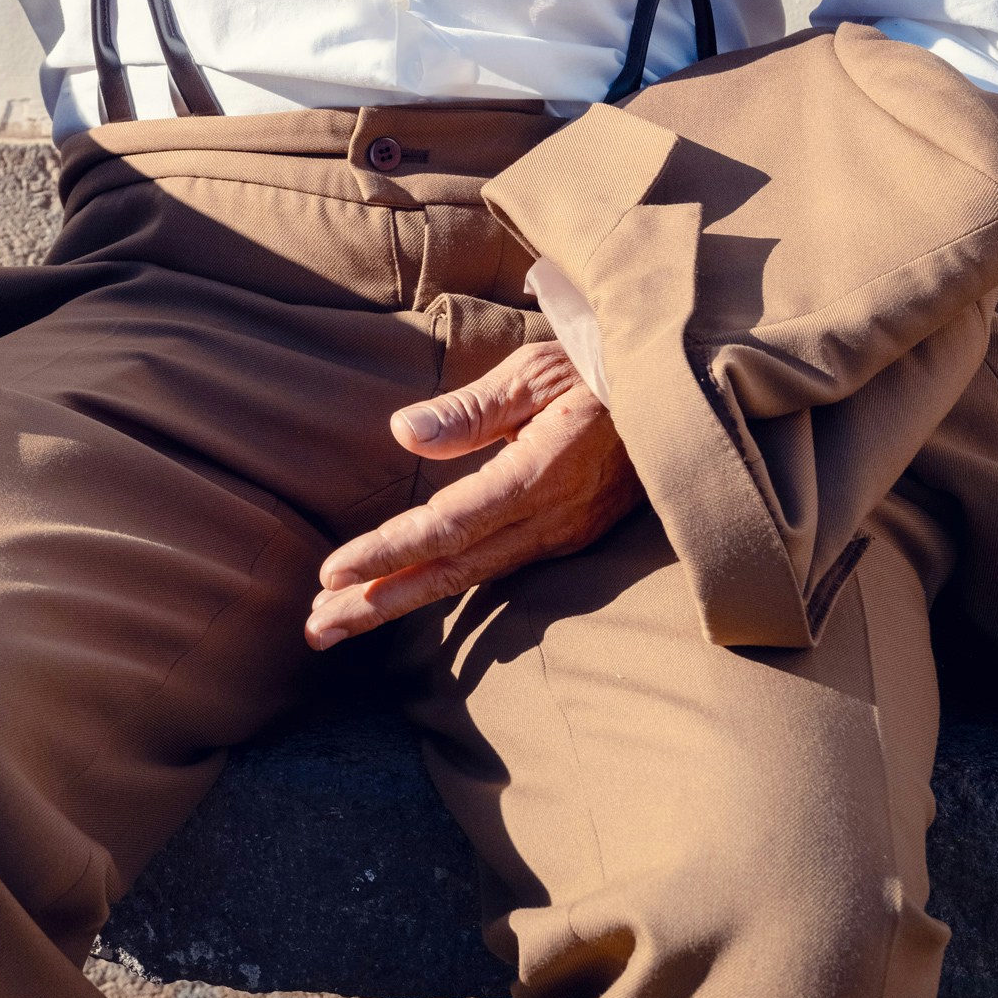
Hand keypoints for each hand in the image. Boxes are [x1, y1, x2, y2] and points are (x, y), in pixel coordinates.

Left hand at [304, 339, 638, 648]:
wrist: (679, 395)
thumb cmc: (599, 366)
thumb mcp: (535, 371)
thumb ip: (470, 410)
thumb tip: (404, 433)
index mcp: (538, 477)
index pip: (446, 528)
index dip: (387, 554)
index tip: (331, 574)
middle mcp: (549, 521)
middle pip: (450, 572)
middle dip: (380, 603)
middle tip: (318, 630)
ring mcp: (561, 535)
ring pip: (469, 578)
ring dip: (402, 600)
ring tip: (339, 623)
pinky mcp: (567, 536)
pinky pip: (495, 568)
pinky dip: (443, 586)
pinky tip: (405, 596)